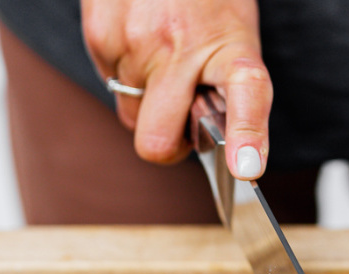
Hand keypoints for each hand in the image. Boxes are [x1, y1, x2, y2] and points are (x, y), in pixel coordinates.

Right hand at [81, 0, 270, 178]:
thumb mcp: (235, 33)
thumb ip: (228, 91)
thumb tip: (227, 150)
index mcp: (231, 47)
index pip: (248, 93)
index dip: (246, 134)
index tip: (246, 165)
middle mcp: (183, 47)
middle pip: (157, 142)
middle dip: (166, 142)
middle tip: (183, 114)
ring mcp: (136, 43)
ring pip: (130, 115)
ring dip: (146, 99)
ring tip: (164, 53)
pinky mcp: (100, 35)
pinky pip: (108, 83)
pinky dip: (124, 70)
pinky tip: (140, 37)